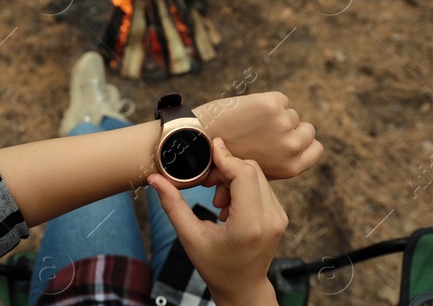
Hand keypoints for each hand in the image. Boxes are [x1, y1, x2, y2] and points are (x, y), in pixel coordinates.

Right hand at [149, 137, 285, 304]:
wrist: (243, 286)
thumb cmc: (214, 265)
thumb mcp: (189, 236)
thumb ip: (173, 205)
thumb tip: (155, 178)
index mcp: (249, 225)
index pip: (244, 175)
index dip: (226, 158)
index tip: (210, 148)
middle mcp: (270, 218)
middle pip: (252, 171)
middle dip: (226, 169)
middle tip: (206, 183)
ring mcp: (279, 217)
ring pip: (258, 177)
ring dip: (234, 179)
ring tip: (218, 201)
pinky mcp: (280, 216)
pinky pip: (262, 187)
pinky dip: (243, 187)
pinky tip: (229, 206)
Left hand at [194, 91, 322, 179]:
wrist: (195, 139)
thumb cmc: (213, 161)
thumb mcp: (239, 179)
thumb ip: (249, 183)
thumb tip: (222, 208)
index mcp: (291, 167)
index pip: (316, 148)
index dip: (302, 142)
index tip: (286, 138)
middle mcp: (292, 146)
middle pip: (307, 128)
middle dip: (288, 127)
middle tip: (263, 131)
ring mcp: (283, 124)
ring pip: (290, 112)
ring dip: (273, 115)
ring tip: (249, 124)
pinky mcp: (272, 105)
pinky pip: (279, 99)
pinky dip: (265, 101)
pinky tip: (246, 111)